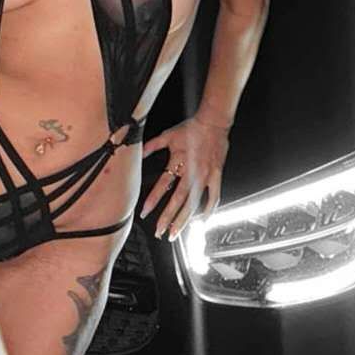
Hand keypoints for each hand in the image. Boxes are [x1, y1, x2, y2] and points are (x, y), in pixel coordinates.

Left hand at [139, 113, 229, 240]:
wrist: (213, 122)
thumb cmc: (191, 128)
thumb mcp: (167, 136)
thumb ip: (151, 146)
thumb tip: (137, 153)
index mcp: (179, 162)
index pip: (163, 185)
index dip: (153, 200)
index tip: (144, 212)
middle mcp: (192, 172)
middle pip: (178, 200)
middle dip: (168, 218)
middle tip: (159, 232)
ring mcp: (206, 176)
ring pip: (194, 203)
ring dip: (184, 219)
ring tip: (175, 232)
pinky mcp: (217, 176)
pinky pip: (214, 196)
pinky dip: (209, 210)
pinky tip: (202, 221)